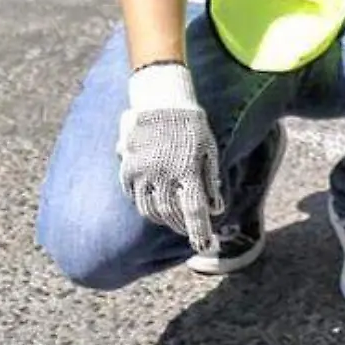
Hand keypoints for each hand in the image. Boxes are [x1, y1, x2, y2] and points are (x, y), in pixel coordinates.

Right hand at [116, 64, 221, 251]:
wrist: (161, 97)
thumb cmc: (192, 124)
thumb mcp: (209, 148)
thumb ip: (211, 180)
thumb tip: (217, 209)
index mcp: (187, 170)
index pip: (194, 210)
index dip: (199, 232)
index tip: (205, 247)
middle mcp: (163, 174)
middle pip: (171, 214)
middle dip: (181, 227)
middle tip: (189, 233)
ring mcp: (142, 171)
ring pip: (149, 209)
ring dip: (162, 219)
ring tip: (172, 221)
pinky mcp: (128, 166)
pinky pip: (132, 194)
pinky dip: (143, 204)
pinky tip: (152, 205)